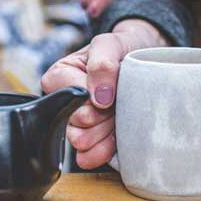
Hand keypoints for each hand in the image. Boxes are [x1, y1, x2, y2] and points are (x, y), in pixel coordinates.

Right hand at [41, 19, 167, 168]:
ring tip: (117, 114)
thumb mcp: (111, 44)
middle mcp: (62, 102)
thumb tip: (99, 98)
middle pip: (77, 124)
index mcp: (58, 77)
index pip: (71, 100)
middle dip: (103, 115)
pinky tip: (116, 137)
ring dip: (105, 131)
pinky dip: (106, 150)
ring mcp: (76, 124)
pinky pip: (88, 157)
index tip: (110, 90)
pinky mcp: (89, 142)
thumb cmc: (121, 49)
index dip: (94, 99)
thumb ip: (102, 64)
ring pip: (82, 142)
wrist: (142, 61)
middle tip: (118, 101)